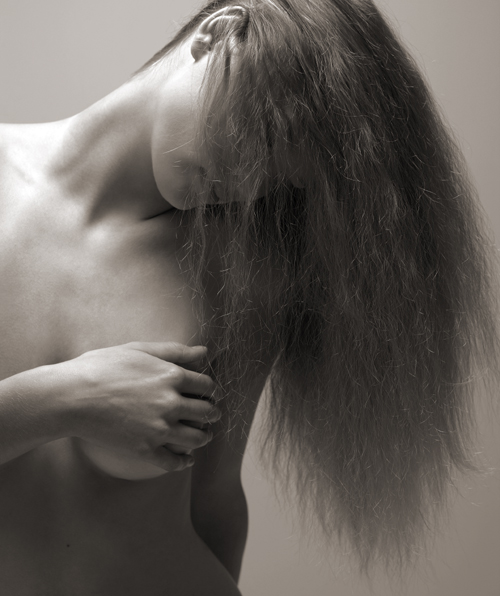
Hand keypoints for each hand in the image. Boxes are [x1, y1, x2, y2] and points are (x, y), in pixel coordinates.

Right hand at [55, 342, 219, 471]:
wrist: (71, 397)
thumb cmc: (101, 367)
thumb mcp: (139, 349)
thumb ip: (174, 351)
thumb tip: (204, 350)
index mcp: (171, 376)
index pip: (206, 385)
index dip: (210, 389)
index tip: (207, 392)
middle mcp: (171, 403)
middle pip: (206, 411)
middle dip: (211, 412)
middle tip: (210, 413)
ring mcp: (159, 428)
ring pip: (196, 438)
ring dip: (204, 436)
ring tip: (203, 435)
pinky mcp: (144, 449)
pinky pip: (173, 461)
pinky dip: (184, 461)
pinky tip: (186, 458)